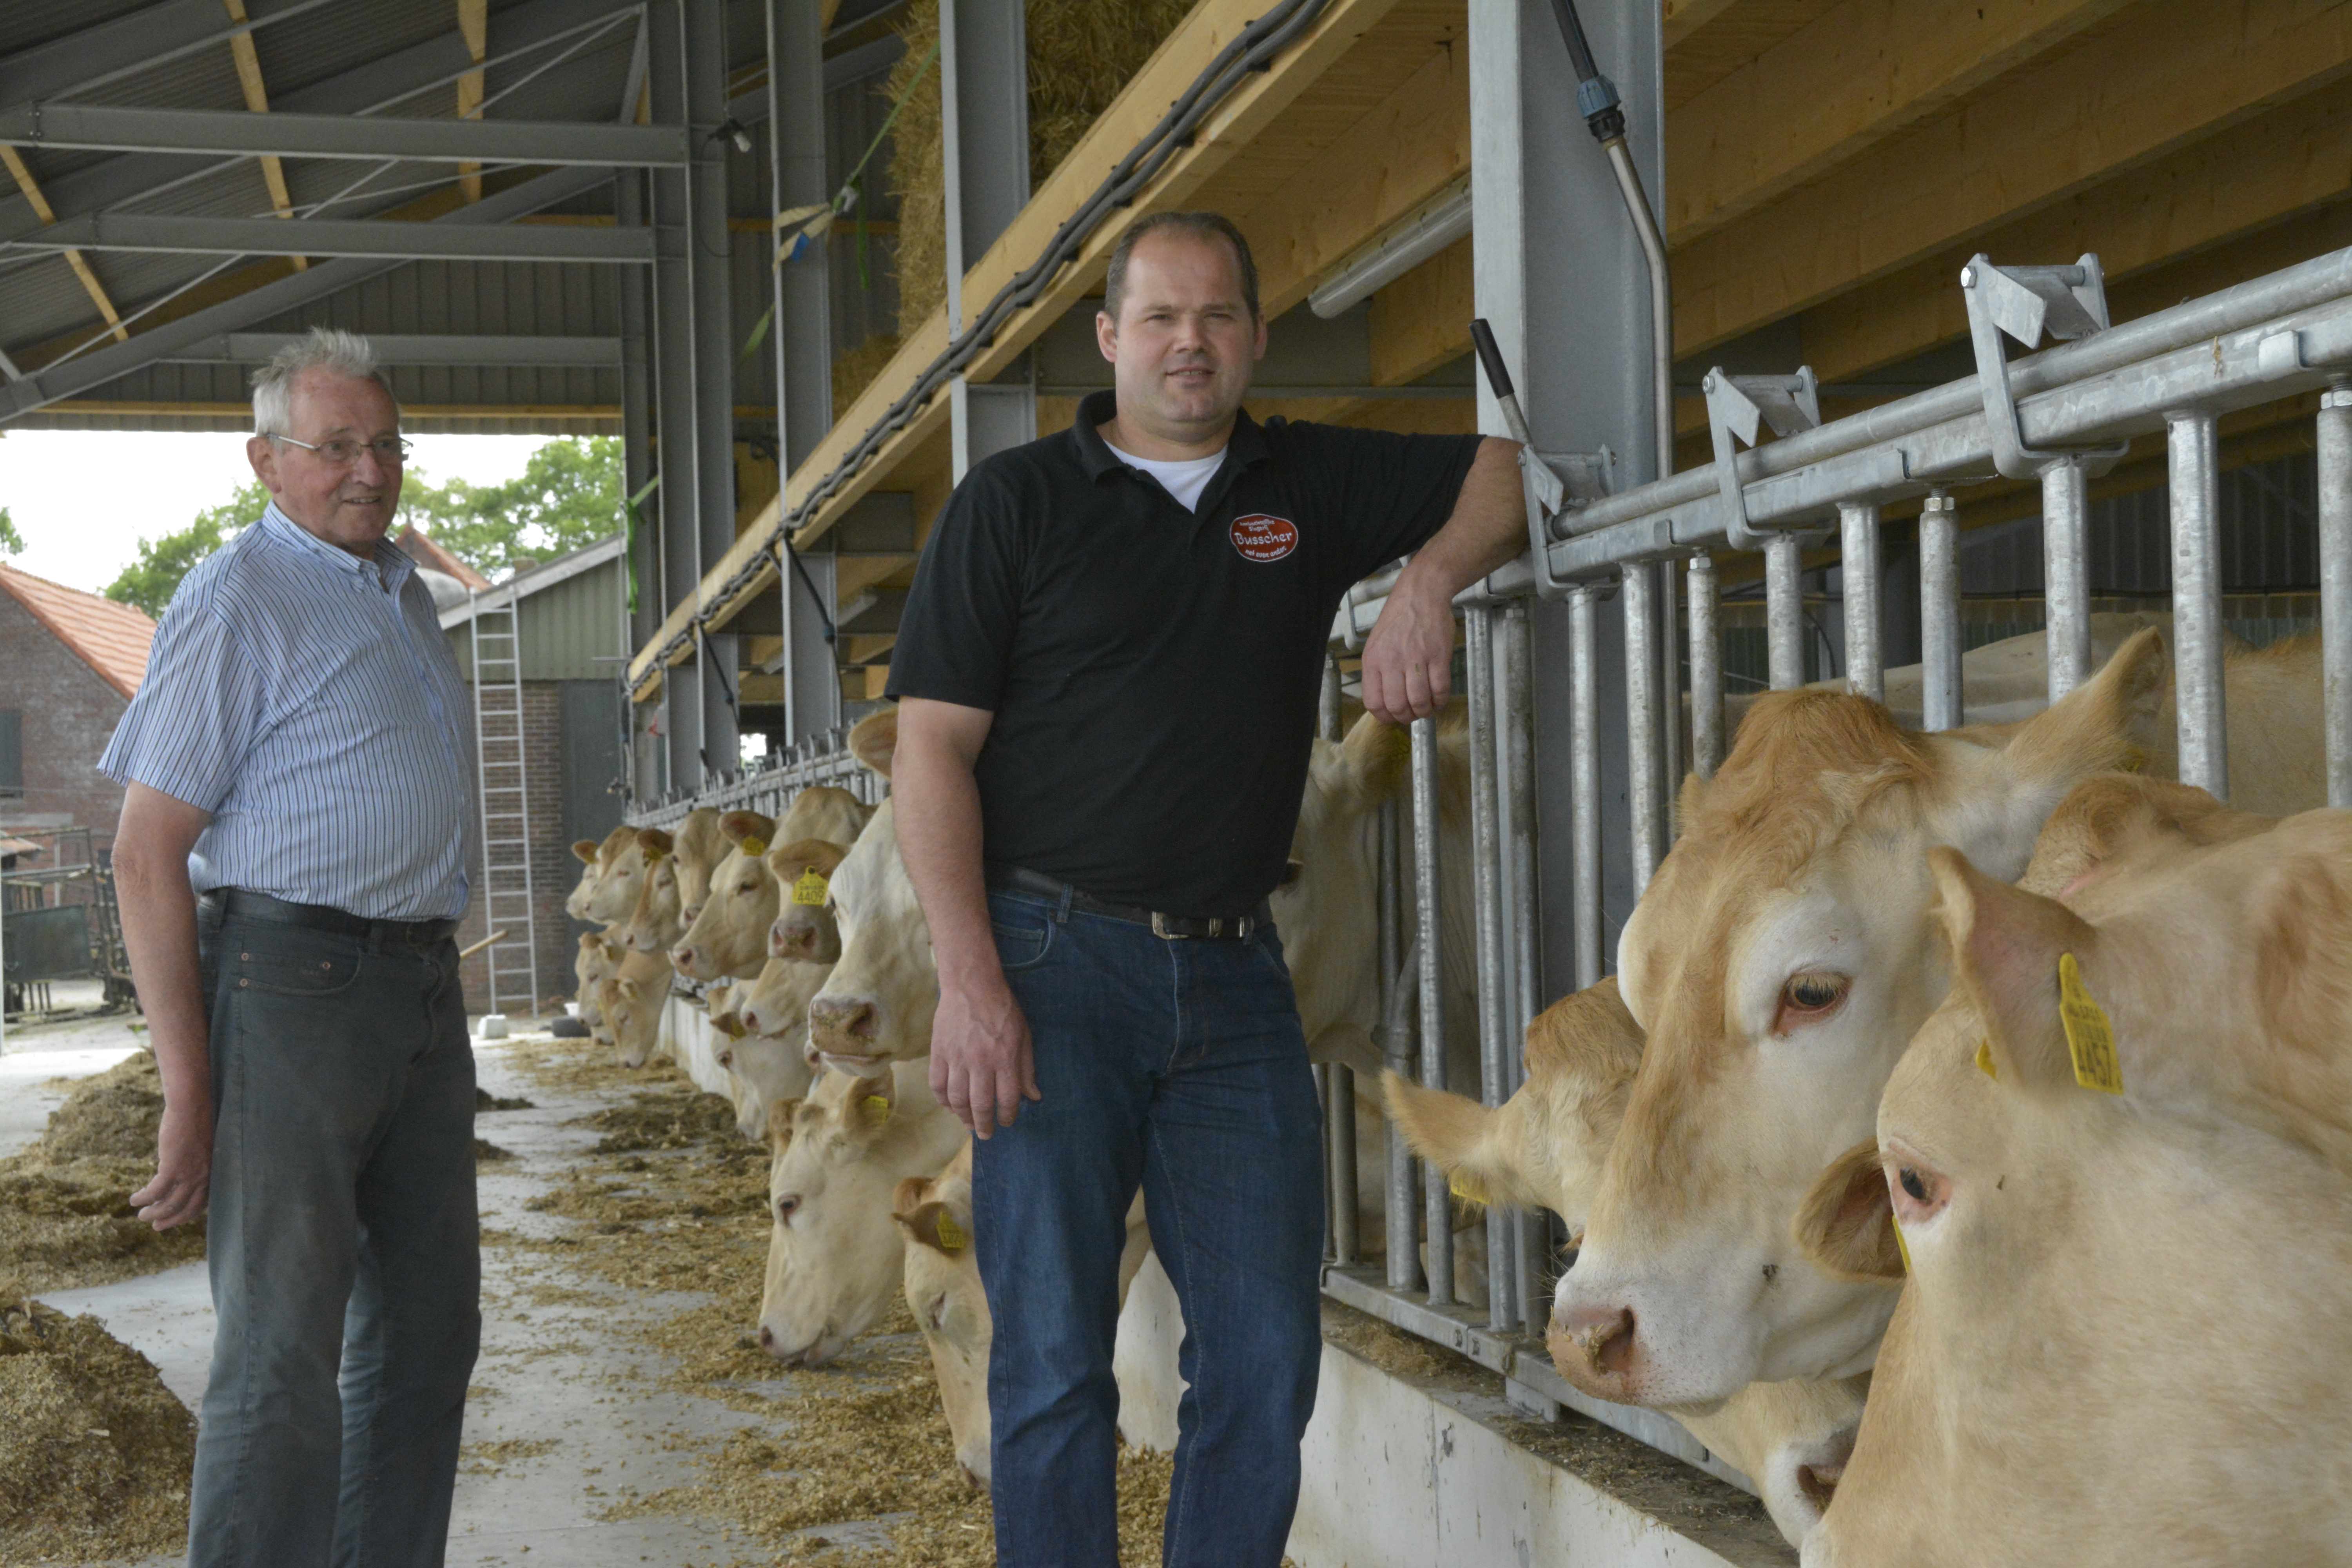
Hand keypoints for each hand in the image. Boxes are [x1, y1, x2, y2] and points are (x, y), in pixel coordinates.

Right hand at [131, 1096, 212, 1230]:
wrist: (193, 1106)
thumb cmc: (198, 1122)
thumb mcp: (202, 1148)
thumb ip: (197, 1163)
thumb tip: (182, 1172)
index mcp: (213, 1173)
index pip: (202, 1202)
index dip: (188, 1213)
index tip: (175, 1218)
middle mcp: (205, 1178)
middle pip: (188, 1210)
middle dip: (171, 1220)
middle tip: (156, 1226)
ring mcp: (190, 1175)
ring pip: (169, 1205)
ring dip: (153, 1213)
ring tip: (141, 1216)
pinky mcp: (172, 1168)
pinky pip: (154, 1192)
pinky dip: (143, 1198)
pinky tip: (134, 1200)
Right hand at [928, 977, 1038, 1137]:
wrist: (971, 986)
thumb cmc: (1003, 1010)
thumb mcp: (1024, 1036)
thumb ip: (1027, 1068)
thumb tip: (1033, 1096)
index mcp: (1005, 1058)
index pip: (1007, 1098)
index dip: (1008, 1116)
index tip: (1007, 1122)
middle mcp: (980, 1062)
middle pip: (980, 1104)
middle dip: (984, 1125)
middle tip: (986, 1134)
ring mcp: (957, 1058)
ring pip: (956, 1098)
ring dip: (962, 1116)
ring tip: (968, 1124)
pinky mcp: (939, 1052)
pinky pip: (937, 1084)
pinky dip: (942, 1100)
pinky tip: (950, 1106)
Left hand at [1359, 575, 1455, 723]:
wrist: (1421, 594)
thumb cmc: (1398, 619)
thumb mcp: (1376, 644)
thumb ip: (1377, 671)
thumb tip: (1384, 702)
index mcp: (1373, 661)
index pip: (1374, 703)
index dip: (1385, 717)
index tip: (1394, 717)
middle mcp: (1392, 662)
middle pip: (1397, 706)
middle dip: (1407, 717)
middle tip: (1413, 714)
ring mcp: (1416, 659)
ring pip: (1419, 701)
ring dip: (1425, 712)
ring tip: (1427, 709)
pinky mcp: (1438, 656)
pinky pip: (1440, 689)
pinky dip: (1441, 701)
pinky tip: (1439, 700)